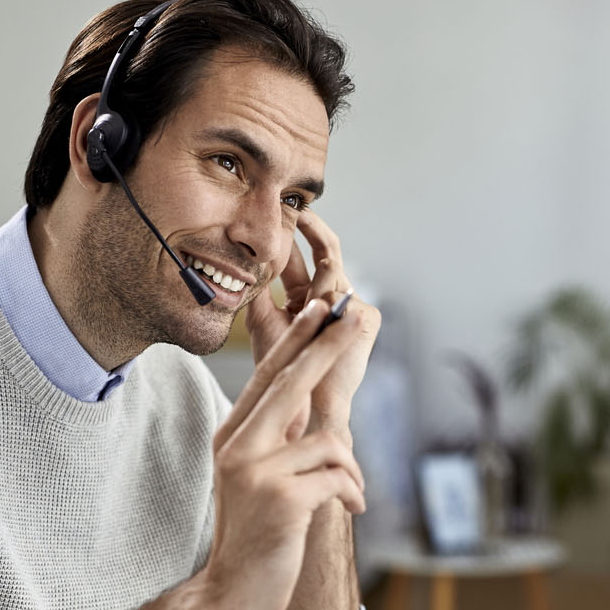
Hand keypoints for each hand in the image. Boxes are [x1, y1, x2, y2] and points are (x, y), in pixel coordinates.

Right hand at [203, 300, 368, 609]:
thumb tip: (312, 400)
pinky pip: (338, 475)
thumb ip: (278, 439)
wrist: (233, 592)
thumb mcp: (259, 477)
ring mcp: (256, 470)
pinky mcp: (281, 498)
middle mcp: (238, 445)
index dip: (298, 340)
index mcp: (233, 435)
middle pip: (292, 382)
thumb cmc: (257, 535)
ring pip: (330, 442)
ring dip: (351, 470)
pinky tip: (349, 508)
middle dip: (331, 346)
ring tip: (348, 494)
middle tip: (360, 315)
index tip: (322, 309)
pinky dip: (353, 492)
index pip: (267, 376)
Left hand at [244, 211, 379, 431]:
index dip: (294, 235)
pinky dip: (326, 296)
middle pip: (326, 252)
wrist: (301, 402)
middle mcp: (332, 300)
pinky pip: (343, 293)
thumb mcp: (261, 320)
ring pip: (332, 271)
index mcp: (307, 300)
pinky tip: (317, 305)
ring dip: (315, 269)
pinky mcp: (366, 318)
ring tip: (304, 260)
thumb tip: (243, 255)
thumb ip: (258, 288)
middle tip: (297, 207)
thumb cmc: (279, 368)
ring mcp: (352, 307)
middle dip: (313, 228)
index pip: (303, 259)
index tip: (281, 211)